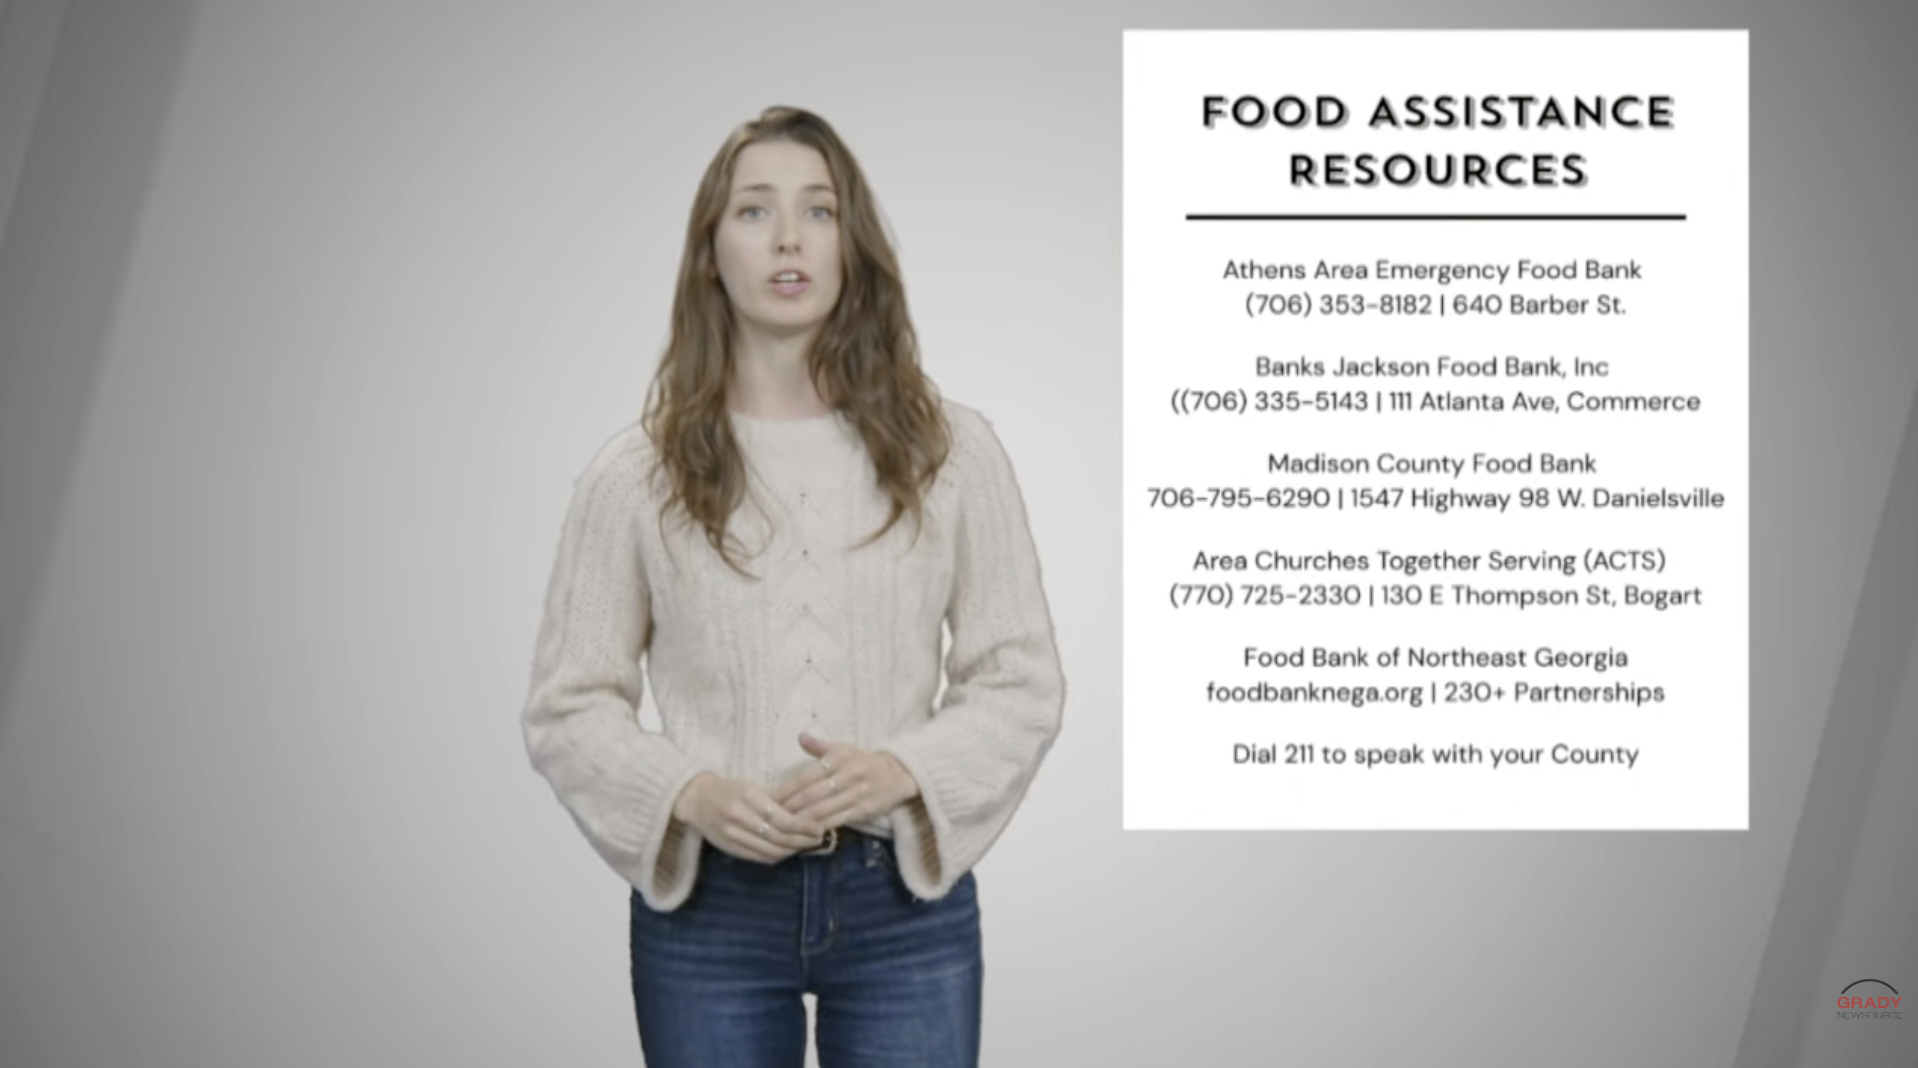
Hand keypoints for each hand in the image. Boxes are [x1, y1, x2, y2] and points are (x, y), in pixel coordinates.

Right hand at [672, 772, 824, 863]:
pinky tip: (789, 851)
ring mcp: (733, 836)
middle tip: (818, 838)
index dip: (803, 826)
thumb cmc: (729, 789)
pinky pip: (760, 858)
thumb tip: (806, 812)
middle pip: (778, 837)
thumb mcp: (752, 787)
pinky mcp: (731, 849)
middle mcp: (739, 818)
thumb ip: (776, 800)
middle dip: (802, 840)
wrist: (696, 799)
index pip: (781, 818)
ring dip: (792, 850)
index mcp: (748, 797)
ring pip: (770, 851)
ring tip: (807, 845)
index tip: (820, 827)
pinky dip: (777, 856)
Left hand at [771, 733, 921, 829]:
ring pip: (822, 810)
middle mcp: (848, 775)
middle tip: (770, 815)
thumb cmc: (863, 761)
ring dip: (800, 820)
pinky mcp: (863, 811)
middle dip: (789, 807)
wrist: (899, 774)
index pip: (807, 776)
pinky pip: (836, 821)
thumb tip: (800, 736)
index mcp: (840, 758)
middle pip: (812, 795)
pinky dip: (818, 827)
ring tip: (782, 825)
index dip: (787, 789)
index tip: (770, 798)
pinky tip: (804, 832)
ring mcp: (856, 795)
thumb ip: (820, 746)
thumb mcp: (844, 748)